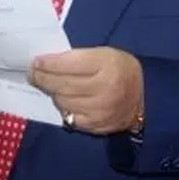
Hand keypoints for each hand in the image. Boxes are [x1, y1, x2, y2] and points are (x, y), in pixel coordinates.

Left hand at [29, 47, 143, 134]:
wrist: (144, 97)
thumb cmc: (120, 69)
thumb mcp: (103, 54)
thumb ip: (77, 57)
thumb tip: (47, 63)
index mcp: (106, 65)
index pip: (68, 64)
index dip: (48, 63)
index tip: (36, 61)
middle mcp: (103, 89)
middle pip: (62, 84)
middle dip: (42, 78)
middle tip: (33, 73)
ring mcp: (100, 110)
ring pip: (63, 101)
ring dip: (51, 93)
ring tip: (48, 85)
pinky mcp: (96, 126)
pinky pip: (69, 117)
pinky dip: (62, 107)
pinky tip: (61, 99)